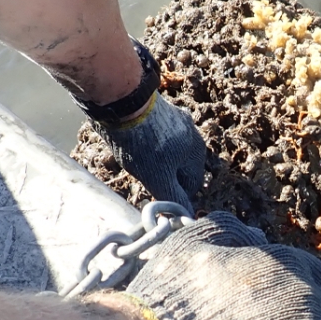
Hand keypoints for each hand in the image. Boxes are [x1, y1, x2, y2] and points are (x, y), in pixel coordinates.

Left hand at [96, 95, 206, 212]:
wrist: (123, 104)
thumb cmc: (142, 145)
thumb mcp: (158, 178)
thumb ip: (174, 197)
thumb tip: (187, 215)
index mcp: (197, 152)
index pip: (191, 185)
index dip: (173, 194)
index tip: (155, 194)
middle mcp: (192, 135)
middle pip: (179, 166)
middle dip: (162, 174)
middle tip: (142, 176)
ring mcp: (178, 120)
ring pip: (168, 151)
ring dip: (153, 159)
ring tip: (134, 160)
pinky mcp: (161, 110)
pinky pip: (157, 135)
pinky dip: (146, 143)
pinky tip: (131, 144)